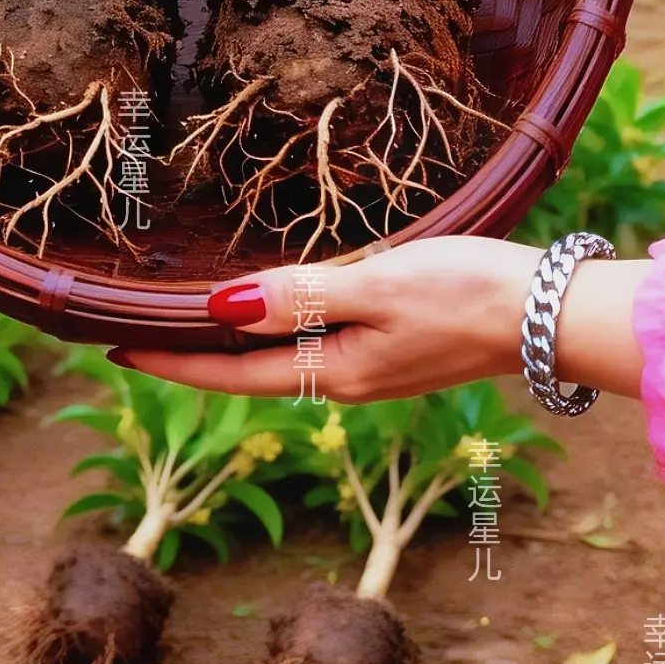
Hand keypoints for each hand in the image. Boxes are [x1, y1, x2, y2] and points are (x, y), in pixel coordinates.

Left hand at [115, 238, 647, 403]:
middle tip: (136, 325)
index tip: (114, 345)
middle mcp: (345, 376)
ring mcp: (372, 363)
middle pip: (250, 366)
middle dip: (192, 349)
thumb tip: (222, 308)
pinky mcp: (398, 341)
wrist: (550, 313)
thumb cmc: (465, 292)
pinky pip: (317, 336)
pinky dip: (279, 321)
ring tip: (189, 313)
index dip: (171, 357)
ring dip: (235, 336)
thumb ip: (301, 295)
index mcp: (332, 371)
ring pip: (283, 352)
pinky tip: (273, 300)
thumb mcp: (378, 287)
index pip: (230, 369)